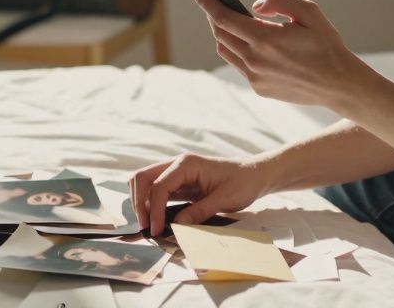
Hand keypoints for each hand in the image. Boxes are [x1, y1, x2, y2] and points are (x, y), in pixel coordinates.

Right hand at [129, 153, 271, 237]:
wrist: (254, 176)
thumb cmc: (242, 184)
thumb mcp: (224, 200)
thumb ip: (200, 212)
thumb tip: (176, 226)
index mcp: (187, 164)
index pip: (159, 186)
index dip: (153, 209)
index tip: (156, 230)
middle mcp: (177, 165)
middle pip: (142, 178)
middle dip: (139, 202)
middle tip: (147, 227)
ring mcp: (176, 173)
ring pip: (145, 183)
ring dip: (142, 202)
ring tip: (150, 224)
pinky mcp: (179, 183)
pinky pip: (156, 191)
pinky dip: (151, 204)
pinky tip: (157, 220)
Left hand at [193, 0, 370, 107]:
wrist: (338, 84)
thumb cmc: (326, 44)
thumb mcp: (309, 11)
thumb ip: (279, 0)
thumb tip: (254, 6)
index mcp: (266, 39)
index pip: (224, 18)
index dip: (208, 3)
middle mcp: (256, 60)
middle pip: (221, 33)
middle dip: (214, 16)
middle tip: (215, 3)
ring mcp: (255, 77)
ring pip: (225, 50)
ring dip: (223, 34)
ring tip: (230, 22)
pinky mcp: (259, 88)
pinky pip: (239, 65)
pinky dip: (238, 50)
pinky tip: (248, 43)